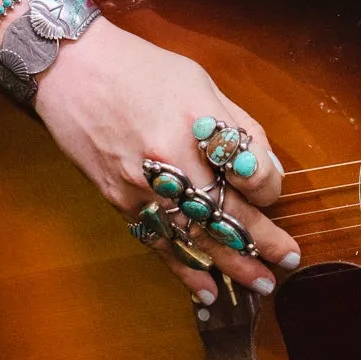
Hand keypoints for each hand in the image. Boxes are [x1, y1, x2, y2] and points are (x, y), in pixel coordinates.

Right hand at [32, 18, 297, 303]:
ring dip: (231, 264)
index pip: (249, 170)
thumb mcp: (200, 83)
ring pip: (195, 236)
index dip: (269, 187)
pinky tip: (208, 289)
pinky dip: (184, 269)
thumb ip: (235, 127)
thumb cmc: (142, 69)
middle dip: (261, 241)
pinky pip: (158, 242)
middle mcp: (170, 159)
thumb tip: (263, 169)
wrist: (72, 71)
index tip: (273, 193)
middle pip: (225, 212)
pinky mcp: (119, 201)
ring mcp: (142, 185)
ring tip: (261, 284)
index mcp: (197, 123)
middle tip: (288, 260)